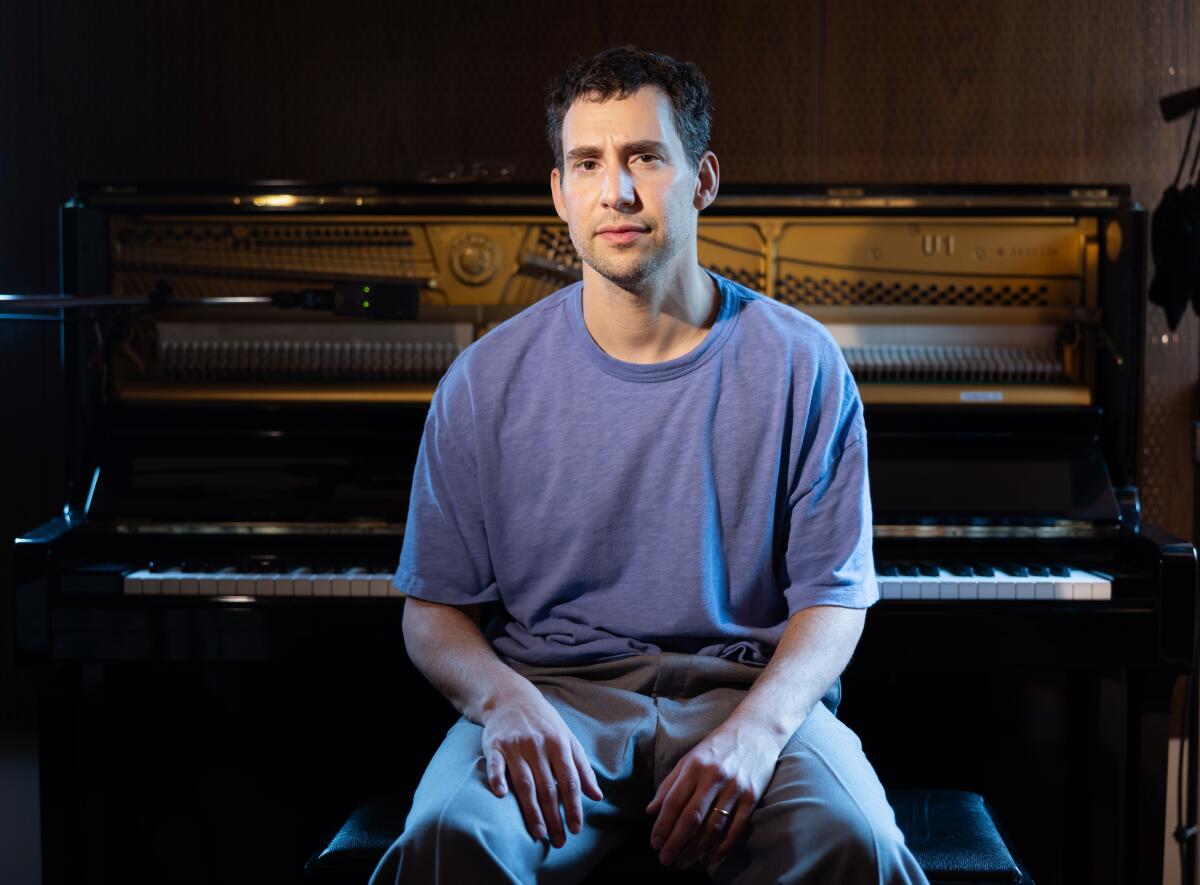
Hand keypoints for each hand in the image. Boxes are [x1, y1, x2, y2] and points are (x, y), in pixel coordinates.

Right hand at [481, 683, 603, 847]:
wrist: (511, 697)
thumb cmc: (544, 723)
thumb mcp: (568, 739)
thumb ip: (582, 768)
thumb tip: (597, 796)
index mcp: (559, 744)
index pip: (569, 781)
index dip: (574, 806)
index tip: (576, 829)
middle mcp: (538, 745)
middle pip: (548, 787)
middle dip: (554, 816)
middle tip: (558, 840)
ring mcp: (515, 744)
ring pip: (525, 782)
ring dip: (532, 809)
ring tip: (538, 833)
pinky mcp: (494, 744)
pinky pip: (495, 764)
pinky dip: (497, 778)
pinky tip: (501, 795)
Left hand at [645, 717, 782, 866]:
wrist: (756, 731)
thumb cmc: (718, 746)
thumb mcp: (690, 757)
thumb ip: (670, 784)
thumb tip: (650, 810)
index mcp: (695, 766)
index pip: (674, 802)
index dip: (662, 825)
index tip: (654, 844)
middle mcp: (714, 777)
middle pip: (692, 817)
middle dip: (676, 842)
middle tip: (666, 860)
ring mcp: (735, 788)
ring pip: (713, 827)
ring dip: (697, 849)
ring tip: (685, 862)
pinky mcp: (752, 797)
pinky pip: (736, 828)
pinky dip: (723, 847)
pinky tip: (711, 858)